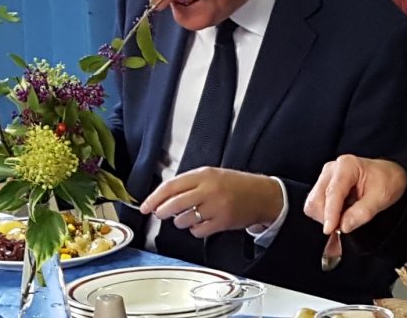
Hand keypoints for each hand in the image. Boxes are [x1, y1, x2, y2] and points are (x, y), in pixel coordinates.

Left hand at [139, 167, 283, 237]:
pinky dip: (196, 230)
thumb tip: (163, 197)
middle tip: (161, 213)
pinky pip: (197, 231)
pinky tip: (203, 223)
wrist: (262, 195)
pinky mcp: (222, 222)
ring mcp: (216, 206)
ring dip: (181, 221)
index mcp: (204, 174)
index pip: (171, 186)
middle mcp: (209, 189)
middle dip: (162, 211)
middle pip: (174, 204)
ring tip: (191, 216)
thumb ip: (190, 183)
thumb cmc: (236, 185)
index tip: (145, 205)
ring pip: (183, 219)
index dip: (154, 197)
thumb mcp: (212, 175)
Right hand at [304, 155, 406, 233]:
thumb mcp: (381, 197)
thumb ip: (363, 212)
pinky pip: (315, 205)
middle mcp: (332, 169)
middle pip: (317, 199)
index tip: (330, 230)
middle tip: (344, 227)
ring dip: (325, 217)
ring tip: (344, 220)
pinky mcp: (324, 186)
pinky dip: (324, 216)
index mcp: (347, 166)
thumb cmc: (387, 181)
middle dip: (327, 217)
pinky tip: (339, 218)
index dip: (330, 213)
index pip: (332, 192)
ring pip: (313, 204)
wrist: (389, 175)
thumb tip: (344, 226)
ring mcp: (326, 177)